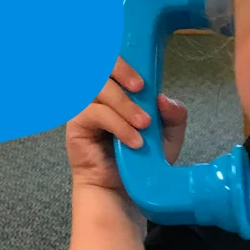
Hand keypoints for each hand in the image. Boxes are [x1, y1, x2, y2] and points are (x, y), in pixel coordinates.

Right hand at [64, 56, 187, 196]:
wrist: (126, 190)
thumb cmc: (143, 161)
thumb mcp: (168, 138)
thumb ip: (173, 116)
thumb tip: (163, 99)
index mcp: (119, 89)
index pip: (113, 59)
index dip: (123, 58)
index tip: (143, 78)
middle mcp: (99, 93)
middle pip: (98, 63)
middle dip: (120, 68)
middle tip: (140, 88)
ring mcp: (86, 106)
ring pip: (97, 87)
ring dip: (123, 104)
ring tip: (143, 125)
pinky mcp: (76, 124)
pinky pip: (94, 113)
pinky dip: (118, 125)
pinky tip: (134, 142)